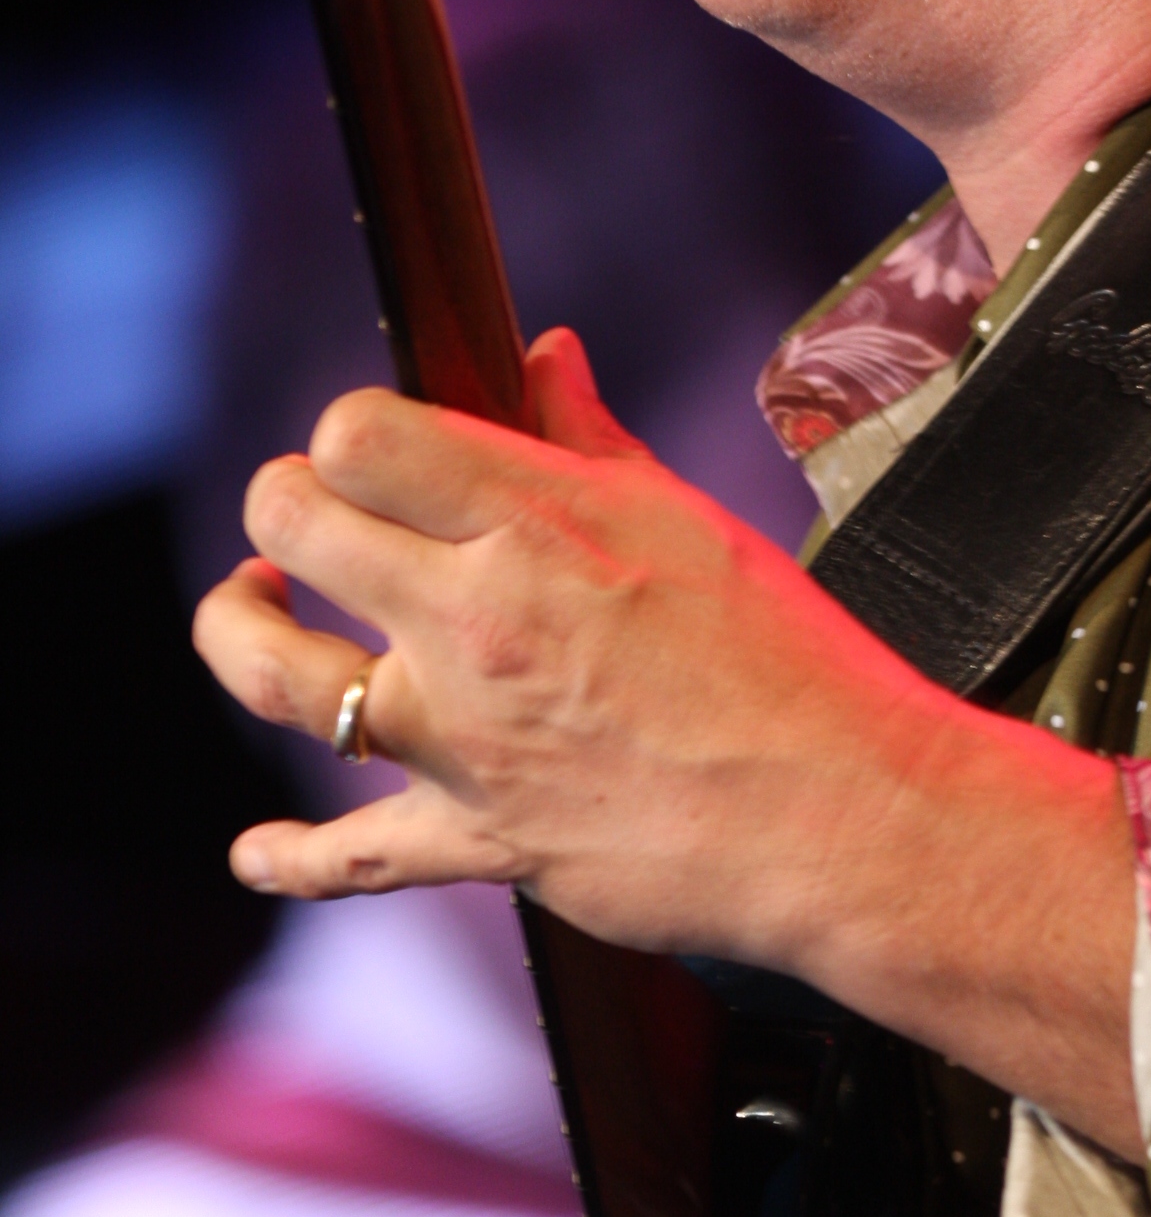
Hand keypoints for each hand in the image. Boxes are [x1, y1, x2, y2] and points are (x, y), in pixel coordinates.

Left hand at [194, 326, 1140, 1152]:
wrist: (845, 817)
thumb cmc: (791, 660)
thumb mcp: (690, 520)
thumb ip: (589, 440)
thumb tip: (543, 358)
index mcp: (533, 523)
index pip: (357, 434)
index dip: (355, 434)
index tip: (383, 455)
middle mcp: (474, 621)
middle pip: (291, 522)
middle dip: (286, 509)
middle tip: (314, 522)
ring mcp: (461, 737)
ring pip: (274, 674)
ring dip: (238, 631)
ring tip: (253, 610)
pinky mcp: (476, 839)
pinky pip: (343, 857)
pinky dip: (286, 858)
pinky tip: (256, 852)